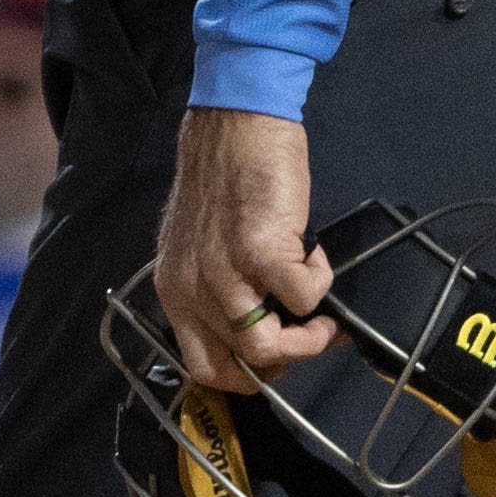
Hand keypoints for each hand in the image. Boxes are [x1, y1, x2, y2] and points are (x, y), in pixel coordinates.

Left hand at [151, 107, 337, 394]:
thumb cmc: (223, 176)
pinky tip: (315, 256)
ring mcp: (224, 272)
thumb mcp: (202, 243)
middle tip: (304, 333)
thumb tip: (264, 323)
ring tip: (320, 312)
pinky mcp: (261, 250)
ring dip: (308, 336)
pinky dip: (321, 282)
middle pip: (239, 367)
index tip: (276, 356)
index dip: (246, 374)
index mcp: (174, 289)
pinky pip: (303, 297)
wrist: (235, 122)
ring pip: (268, 347)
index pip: (203, 367)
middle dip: (283, 361)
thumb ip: (218, 285)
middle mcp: (192, 288)